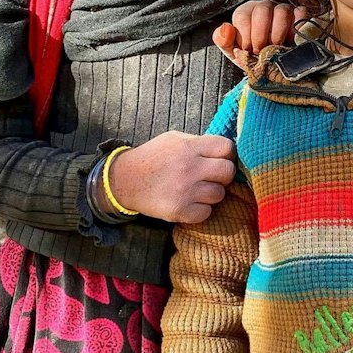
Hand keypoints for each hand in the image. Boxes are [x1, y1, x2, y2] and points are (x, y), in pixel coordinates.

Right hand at [106, 132, 234, 223]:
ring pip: (219, 194)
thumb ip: (199, 143)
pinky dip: (200, 209)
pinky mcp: (179, 210)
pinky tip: (190, 202)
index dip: (226, 154)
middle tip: (211, 176)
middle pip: (228, 172)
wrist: (125, 180)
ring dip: (211, 193)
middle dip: (223, 174)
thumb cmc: (153, 157)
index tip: (219, 158)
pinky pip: (206, 212)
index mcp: (189, 147)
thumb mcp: (174, 139)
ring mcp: (185, 191)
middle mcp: (189, 168)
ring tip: (197, 189)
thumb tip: (225, 150)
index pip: (227, 148)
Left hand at [213, 0, 306, 63]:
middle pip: (262, 10)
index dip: (245, 35)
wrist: (274, 64)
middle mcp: (265, 7)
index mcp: (247, 12)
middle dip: (260, 35)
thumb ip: (223, 40)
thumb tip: (226, 28)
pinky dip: (298, 28)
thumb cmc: (252, 55)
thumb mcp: (234, 51)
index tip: (248, 51)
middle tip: (261, 51)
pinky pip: (302, 14)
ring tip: (277, 49)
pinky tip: (292, 42)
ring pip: (282, 11)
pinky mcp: (300, 16)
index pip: (243, 15)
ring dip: (278, 34)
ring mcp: (285, 9)